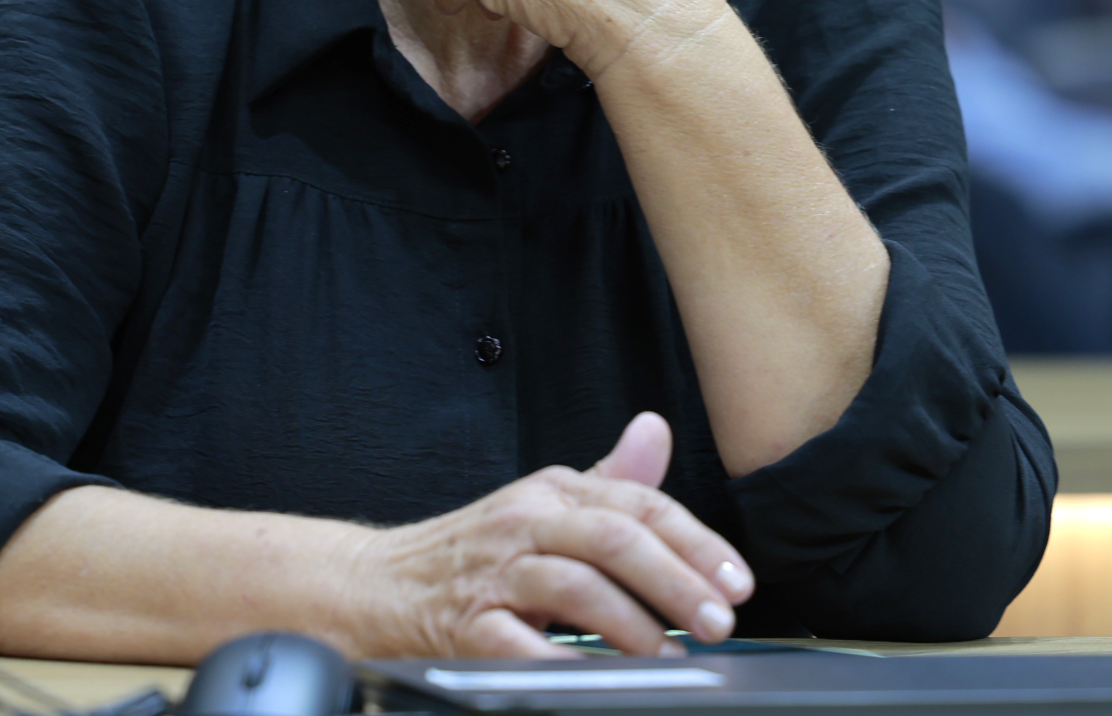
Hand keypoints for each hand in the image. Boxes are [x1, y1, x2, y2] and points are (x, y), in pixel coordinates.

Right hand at [347, 412, 753, 657]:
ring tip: (671, 657)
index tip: (737, 581)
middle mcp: (525, 522)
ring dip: (634, 626)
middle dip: (676, 582)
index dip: (695, 541)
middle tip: (718, 621)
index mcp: (552, 491)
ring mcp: (494, 573)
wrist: (374, 586)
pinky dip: (565, 664)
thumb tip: (656, 431)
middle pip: (614, 538)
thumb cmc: (471, 552)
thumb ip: (606, 478)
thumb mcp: (540, 504)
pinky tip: (597, 679)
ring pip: (576, 586)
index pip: (639, 502)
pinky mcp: (465, 625)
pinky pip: (522, 644)